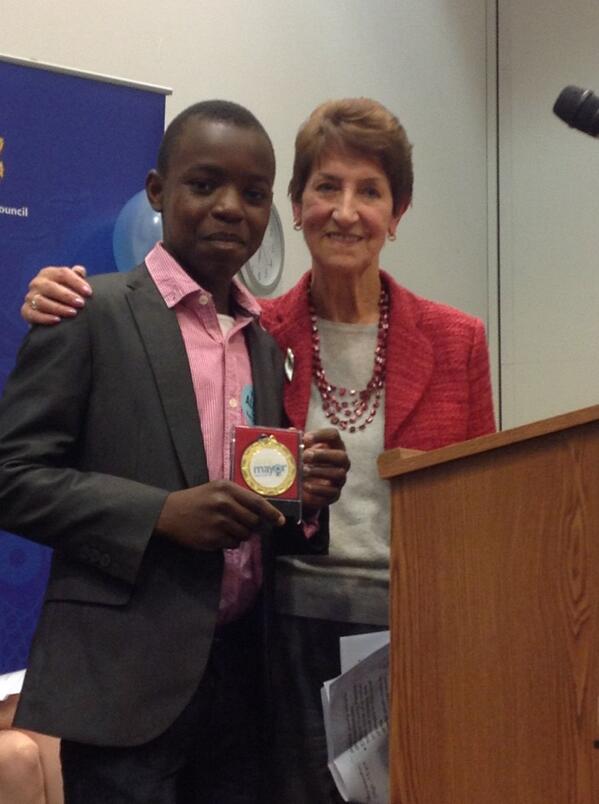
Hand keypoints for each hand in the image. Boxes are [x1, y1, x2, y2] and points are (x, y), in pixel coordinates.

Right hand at [21, 265, 91, 324]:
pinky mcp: (26, 311)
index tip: (89, 292)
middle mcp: (37, 283)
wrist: (51, 311)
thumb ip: (77, 276)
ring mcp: (30, 297)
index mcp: (49, 273)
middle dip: (67, 295)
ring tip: (73, 313)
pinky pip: (33, 314)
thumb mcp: (72, 284)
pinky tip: (57, 320)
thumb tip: (80, 270)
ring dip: (58, 307)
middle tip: (81, 303)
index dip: (76, 282)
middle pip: (50, 287)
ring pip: (41, 301)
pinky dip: (45, 318)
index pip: (63, 273)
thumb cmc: (65, 294)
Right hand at [154, 480, 285, 550]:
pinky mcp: (212, 538)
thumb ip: (238, 497)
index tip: (280, 521)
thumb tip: (263, 512)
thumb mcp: (216, 489)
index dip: (271, 513)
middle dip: (251, 525)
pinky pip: (232, 544)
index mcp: (226, 489)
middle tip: (239, 523)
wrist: (169, 513)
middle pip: (253, 521)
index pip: (256, 502)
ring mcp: (218, 523)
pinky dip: (229, 542)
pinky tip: (217, 535)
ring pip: (244, 535)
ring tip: (226, 528)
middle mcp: (224, 504)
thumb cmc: (197, 499)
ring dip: (240, 535)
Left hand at [302, 428, 349, 511]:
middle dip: (323, 455)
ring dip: (320, 472)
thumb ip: (297, 441)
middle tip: (305, 456)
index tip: (306, 438)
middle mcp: (341, 462)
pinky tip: (305, 486)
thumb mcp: (302, 450)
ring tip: (303, 471)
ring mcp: (340, 479)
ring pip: (338, 474)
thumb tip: (291, 432)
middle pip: (341, 456)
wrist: (307, 486)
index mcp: (334, 446)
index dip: (321, 435)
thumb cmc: (306, 462)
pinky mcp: (335, 494)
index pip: (334, 435)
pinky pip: (331, 493)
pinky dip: (317, 490)